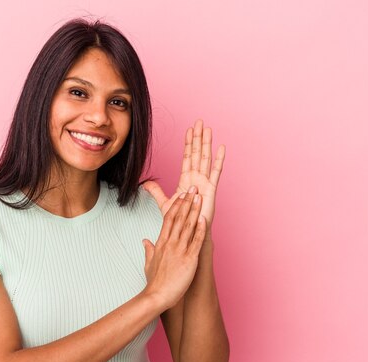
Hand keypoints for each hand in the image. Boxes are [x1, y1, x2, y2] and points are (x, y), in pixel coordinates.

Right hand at [141, 188, 207, 309]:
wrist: (157, 295)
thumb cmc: (154, 282)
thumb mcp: (148, 263)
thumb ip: (148, 250)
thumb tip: (145, 241)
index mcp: (160, 243)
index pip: (168, 218)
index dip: (176, 205)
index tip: (181, 196)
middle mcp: (170, 243)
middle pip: (179, 217)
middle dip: (187, 201)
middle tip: (193, 188)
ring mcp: (179, 250)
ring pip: (188, 225)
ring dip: (194, 210)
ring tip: (199, 197)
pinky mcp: (189, 259)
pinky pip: (196, 241)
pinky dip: (200, 229)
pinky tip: (204, 218)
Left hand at [144, 119, 224, 236]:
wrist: (190, 233)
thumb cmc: (181, 220)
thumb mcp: (166, 204)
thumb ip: (156, 192)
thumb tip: (145, 183)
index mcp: (187, 180)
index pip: (187, 157)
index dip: (188, 143)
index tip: (188, 130)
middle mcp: (197, 178)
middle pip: (197, 153)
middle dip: (198, 137)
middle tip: (199, 122)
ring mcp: (205, 182)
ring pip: (206, 158)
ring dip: (207, 143)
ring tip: (208, 129)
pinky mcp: (211, 190)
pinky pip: (215, 172)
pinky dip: (219, 160)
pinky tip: (222, 147)